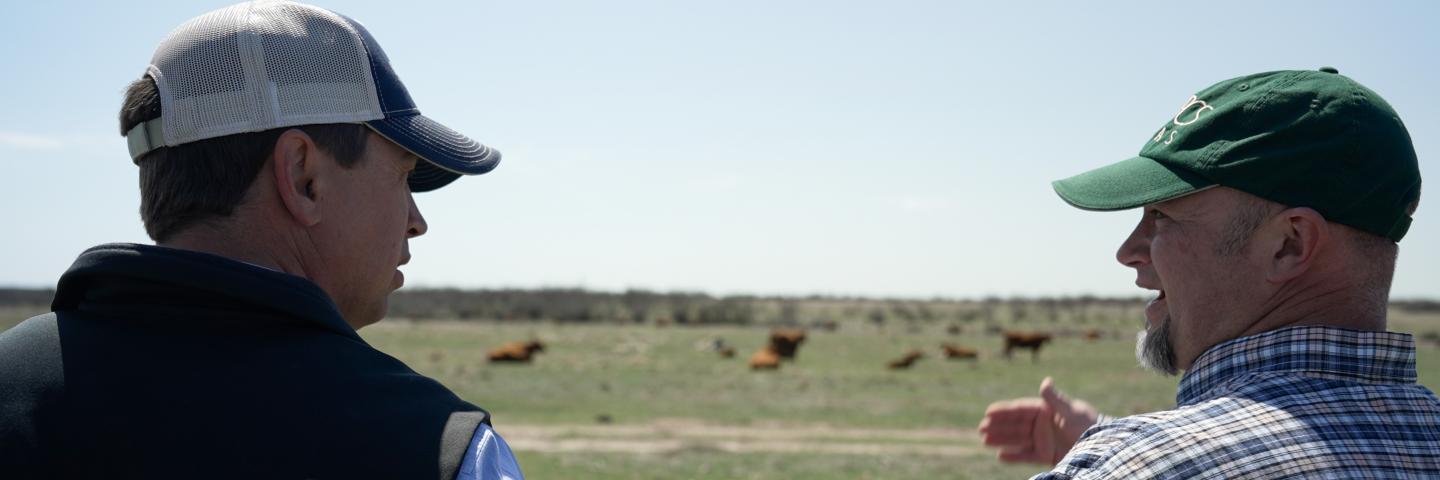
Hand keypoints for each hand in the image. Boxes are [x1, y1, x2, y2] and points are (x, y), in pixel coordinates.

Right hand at [977, 377, 1099, 465]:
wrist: (1102, 449)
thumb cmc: (1089, 427)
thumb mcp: (1072, 411)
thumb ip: (1055, 399)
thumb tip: (1045, 381)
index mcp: (1047, 410)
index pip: (1021, 409)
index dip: (1004, 410)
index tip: (988, 411)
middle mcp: (1043, 424)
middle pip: (1015, 424)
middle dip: (998, 426)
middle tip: (980, 428)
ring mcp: (1044, 440)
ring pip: (1017, 439)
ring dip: (1001, 439)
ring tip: (984, 440)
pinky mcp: (1047, 455)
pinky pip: (1027, 455)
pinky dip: (1014, 456)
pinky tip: (1000, 456)